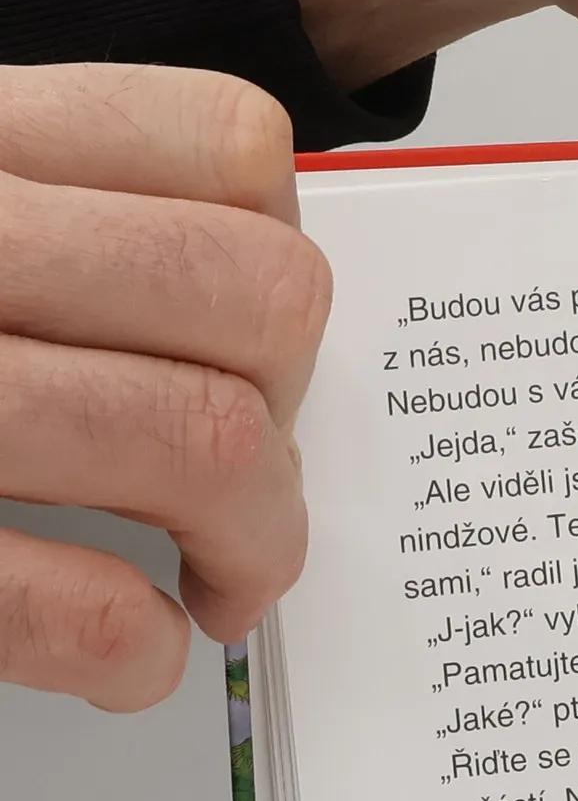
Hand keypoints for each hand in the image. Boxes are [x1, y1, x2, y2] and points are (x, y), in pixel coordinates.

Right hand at [0, 66, 326, 707]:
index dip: (276, 268)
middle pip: (260, 301)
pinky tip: (122, 648)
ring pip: (202, 444)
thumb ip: (57, 223)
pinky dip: (136, 649)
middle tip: (246, 501)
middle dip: (296, 426)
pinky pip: (77, 606)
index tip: (253, 355)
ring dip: (252, 550)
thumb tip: (250, 326)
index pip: (231, 151)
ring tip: (213, 587)